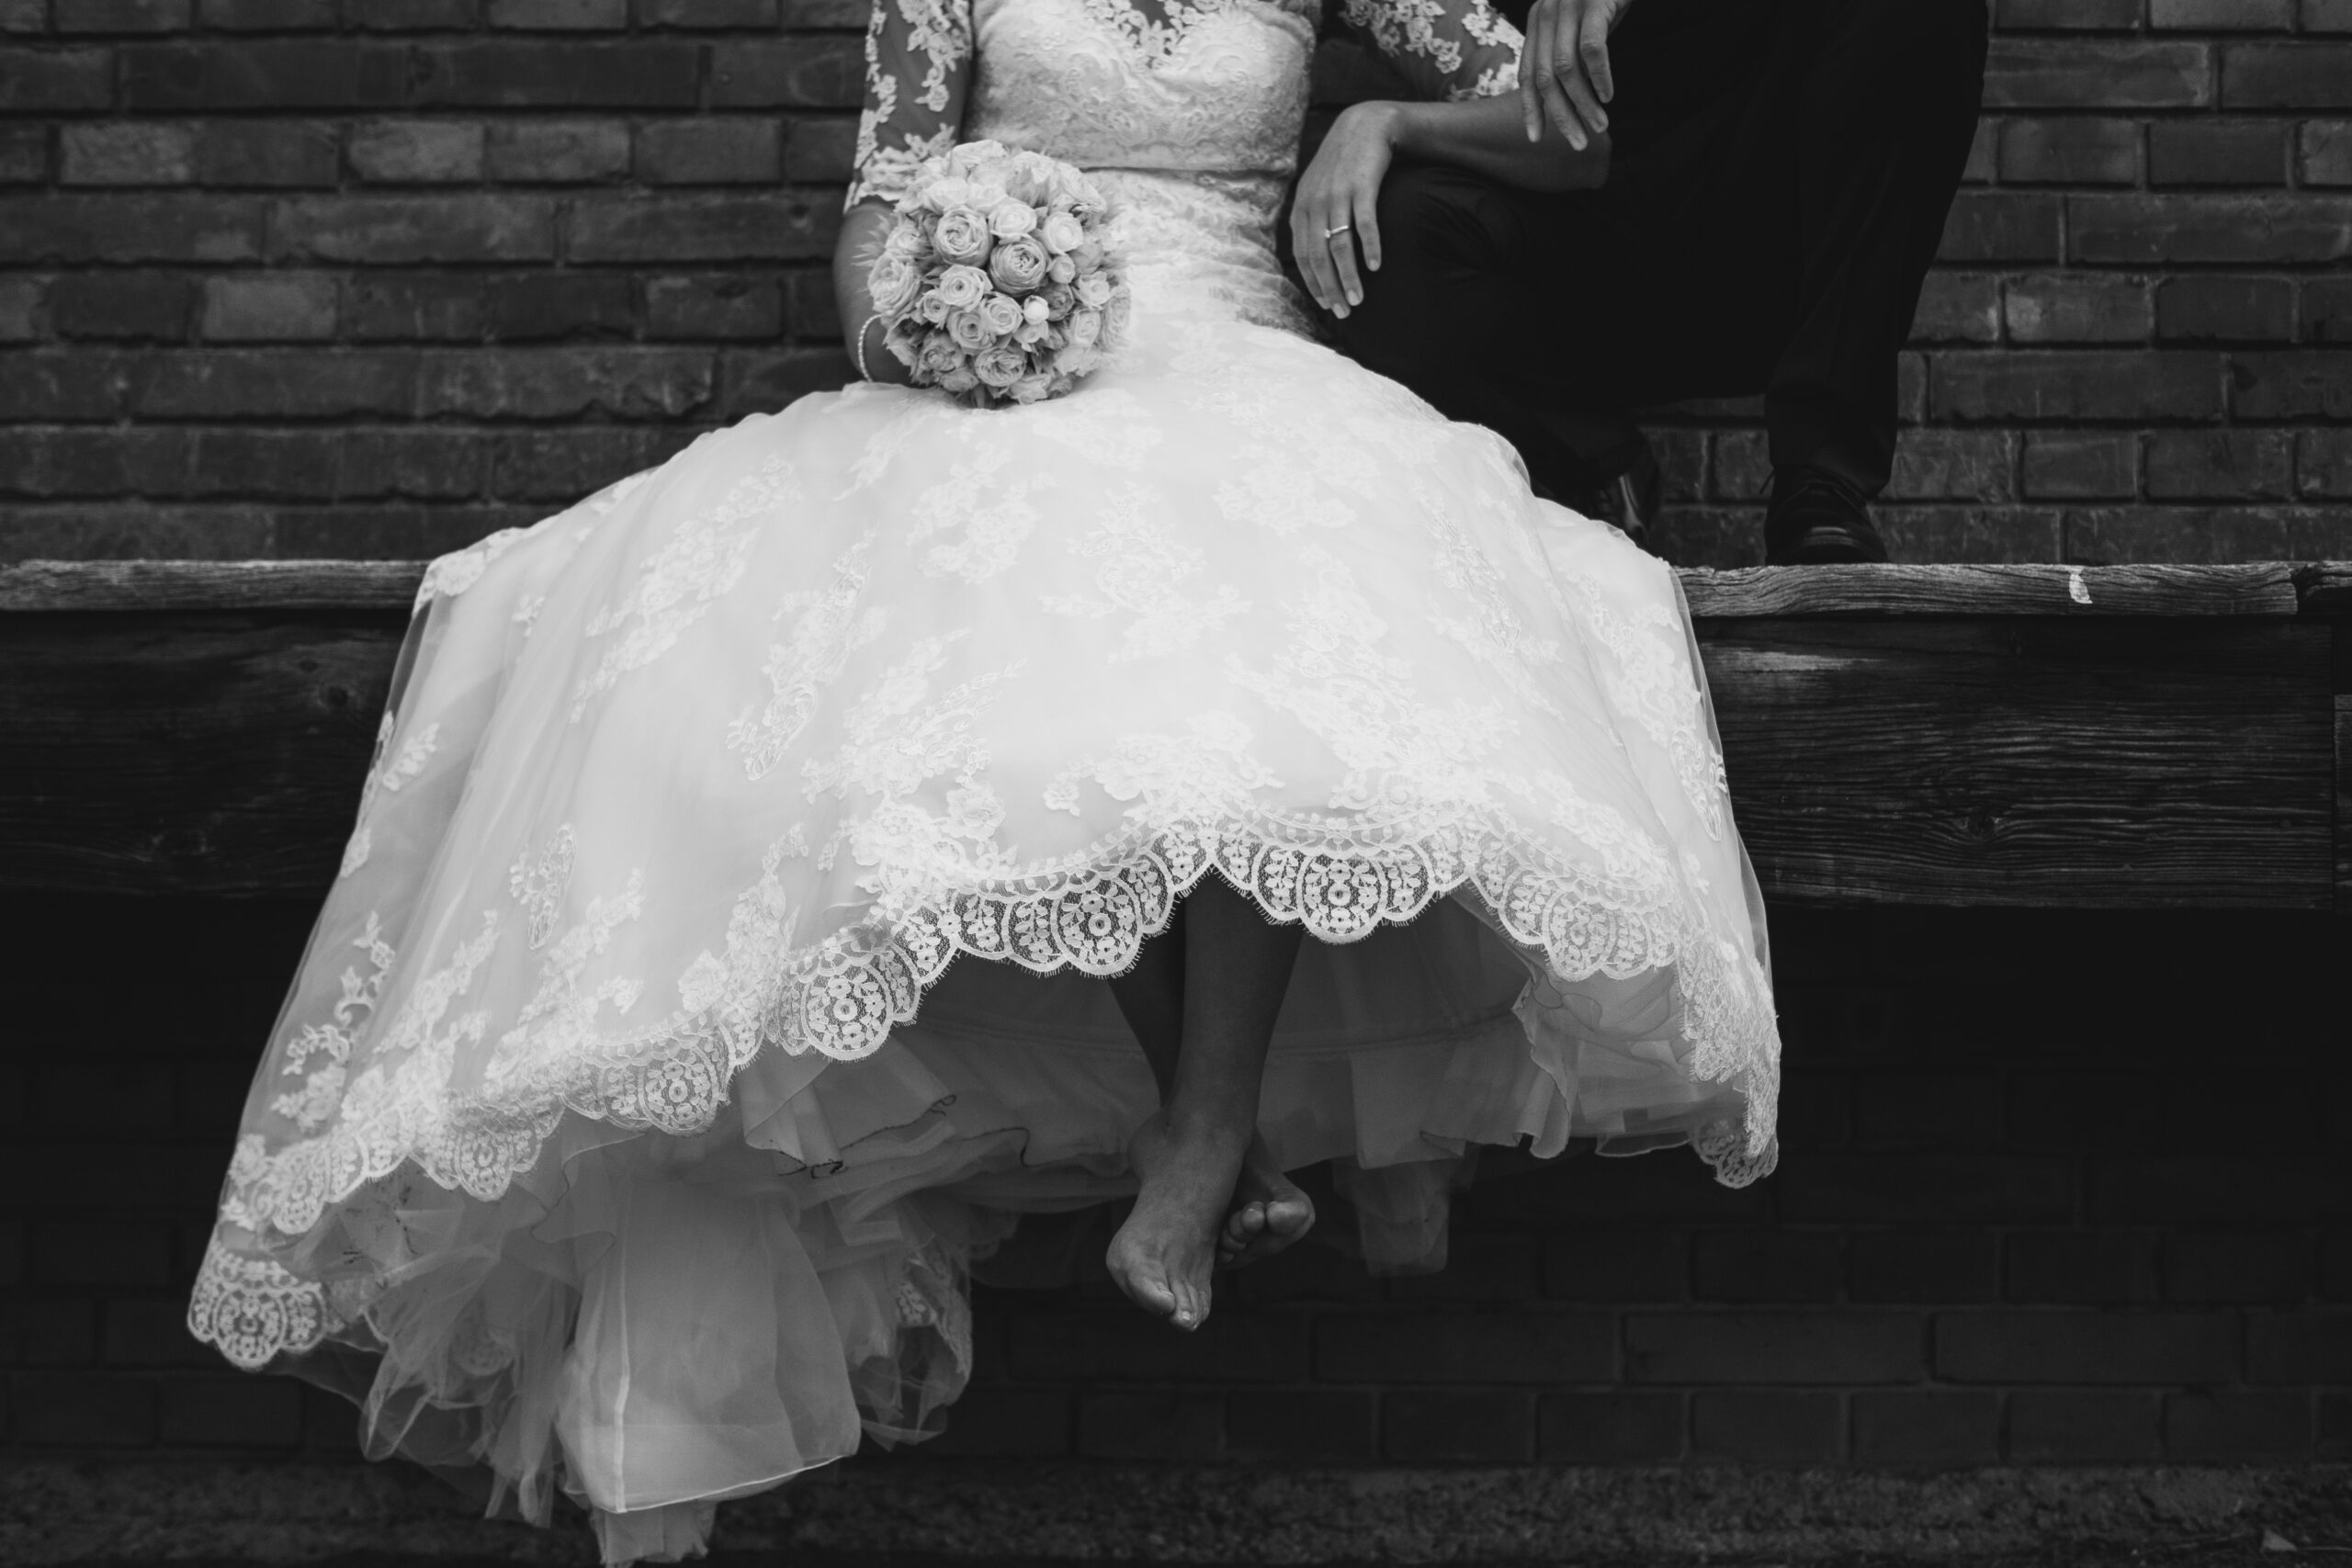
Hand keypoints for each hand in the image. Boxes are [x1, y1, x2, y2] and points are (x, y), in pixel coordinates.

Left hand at [1290, 101, 1399, 319]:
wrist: (1365, 125)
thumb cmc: (1344, 165)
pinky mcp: (1362, 186)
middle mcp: (1315, 203)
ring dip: (1348, 277)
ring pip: (1339, 246)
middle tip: (1344, 312)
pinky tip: (1375, 266)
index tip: (1327, 305)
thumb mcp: (1319, 189)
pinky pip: (1364, 224)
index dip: (1314, 283)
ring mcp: (1338, 194)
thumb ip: (1313, 219)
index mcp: (1302, 208)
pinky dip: (1369, 247)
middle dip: (1330, 288)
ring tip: (1358, 299)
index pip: (1303, 256)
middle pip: (1319, 256)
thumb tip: (1315, 256)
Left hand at [1520, 0, 1632, 149]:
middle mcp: (1545, 15)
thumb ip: (1568, 55)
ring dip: (1583, 104)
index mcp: (1536, 23)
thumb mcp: (1578, 26)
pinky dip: (1600, 77)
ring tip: (1600, 126)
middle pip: (1545, 80)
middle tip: (1578, 144)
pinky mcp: (1594, 3)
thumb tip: (1566, 100)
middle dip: (1561, 117)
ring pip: (1567, 70)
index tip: (1536, 139)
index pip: (1527, 75)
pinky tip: (1609, 96)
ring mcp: (1568, 7)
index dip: (1530, 110)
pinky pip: (1592, 49)